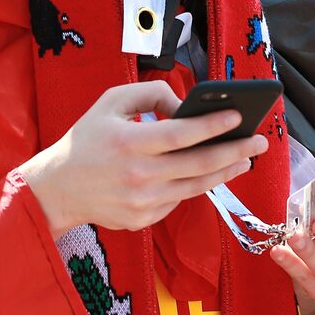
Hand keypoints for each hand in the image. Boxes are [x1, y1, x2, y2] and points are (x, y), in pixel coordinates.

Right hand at [21, 81, 265, 238]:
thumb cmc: (87, 140)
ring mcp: (141, 202)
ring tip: (246, 158)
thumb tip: (186, 106)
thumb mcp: (111, 102)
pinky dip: (196, 185)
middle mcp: (137, 176)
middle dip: (236, 151)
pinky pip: (179, 199)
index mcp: (128, 143)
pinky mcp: (142, 220)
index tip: (239, 117)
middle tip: (260, 141)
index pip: (181, 134)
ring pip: (197, 186)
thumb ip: (151, 94)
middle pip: (199, 164)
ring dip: (227, 171)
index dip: (213, 126)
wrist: (55, 190)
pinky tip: (211, 173)